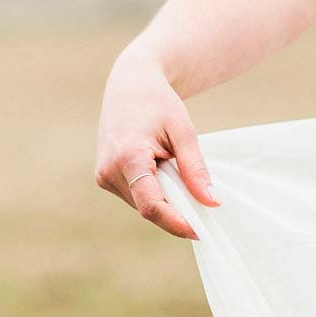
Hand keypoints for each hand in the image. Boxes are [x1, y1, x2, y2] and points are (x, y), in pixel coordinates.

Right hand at [95, 47, 220, 239]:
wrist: (129, 85)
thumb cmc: (158, 103)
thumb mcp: (183, 131)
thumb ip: (195, 168)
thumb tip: (211, 202)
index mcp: (128, 157)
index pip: (151, 205)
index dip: (177, 223)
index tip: (201, 230)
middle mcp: (109, 170)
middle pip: (148, 207)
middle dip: (175, 210)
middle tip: (201, 201)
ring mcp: (103, 175)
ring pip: (141, 204)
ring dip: (164, 198)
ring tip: (173, 167)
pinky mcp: (103, 176)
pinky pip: (134, 195)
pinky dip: (153, 191)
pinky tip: (161, 169)